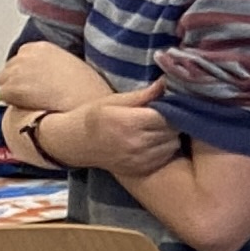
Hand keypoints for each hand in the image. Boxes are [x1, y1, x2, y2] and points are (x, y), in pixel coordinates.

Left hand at [0, 44, 114, 114]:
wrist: (88, 104)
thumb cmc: (88, 91)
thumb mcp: (72, 66)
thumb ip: (52, 66)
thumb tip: (41, 78)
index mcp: (41, 47)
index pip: (22, 58)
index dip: (29, 75)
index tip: (38, 85)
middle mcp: (25, 54)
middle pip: (10, 70)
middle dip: (19, 83)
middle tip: (37, 97)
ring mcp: (16, 70)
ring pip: (5, 83)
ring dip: (16, 94)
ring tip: (36, 103)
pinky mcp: (12, 88)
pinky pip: (5, 97)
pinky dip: (15, 103)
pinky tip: (32, 107)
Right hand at [44, 100, 185, 180]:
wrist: (76, 143)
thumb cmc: (94, 116)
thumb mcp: (115, 100)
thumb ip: (144, 94)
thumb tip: (166, 82)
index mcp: (130, 123)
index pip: (167, 116)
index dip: (172, 109)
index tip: (170, 104)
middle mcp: (137, 143)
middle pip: (173, 130)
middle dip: (173, 120)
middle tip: (164, 114)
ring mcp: (140, 159)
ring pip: (173, 144)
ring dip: (170, 135)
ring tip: (158, 127)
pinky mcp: (142, 169)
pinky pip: (166, 156)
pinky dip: (165, 147)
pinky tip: (154, 140)